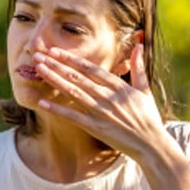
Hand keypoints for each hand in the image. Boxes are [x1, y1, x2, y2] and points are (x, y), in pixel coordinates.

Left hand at [33, 44, 165, 159]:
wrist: (150, 144)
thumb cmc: (148, 117)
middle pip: (77, 77)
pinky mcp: (95, 128)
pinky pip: (72, 117)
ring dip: (54, 80)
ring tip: (39, 70)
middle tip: (38, 56)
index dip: (71, 58)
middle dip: (57, 65)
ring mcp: (100, 112)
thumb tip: (139, 45)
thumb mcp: (145, 90)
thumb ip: (138, 67)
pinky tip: (42, 102)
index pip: (90, 68)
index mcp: (118, 86)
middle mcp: (107, 97)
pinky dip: (57, 109)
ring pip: (73, 92)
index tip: (56, 51)